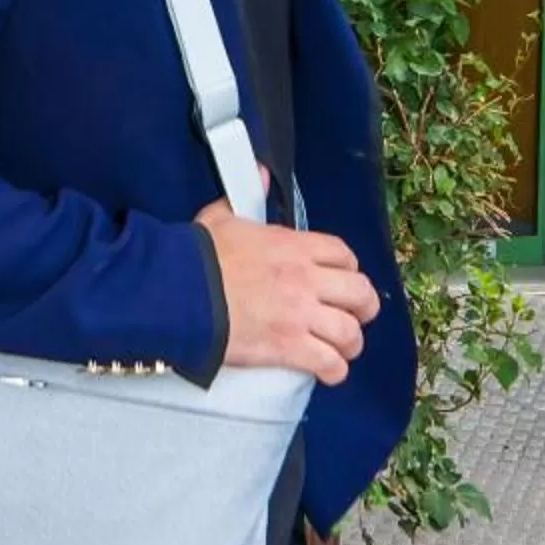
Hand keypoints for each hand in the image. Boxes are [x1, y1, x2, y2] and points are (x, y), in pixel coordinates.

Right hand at [195, 185, 380, 385]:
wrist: (181, 294)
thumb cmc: (198, 257)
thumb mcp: (222, 217)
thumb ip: (247, 196)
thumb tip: (259, 173)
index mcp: (293, 246)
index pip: (342, 254)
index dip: (350, 268)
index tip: (344, 279)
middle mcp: (305, 279)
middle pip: (359, 293)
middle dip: (364, 307)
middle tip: (356, 316)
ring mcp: (300, 315)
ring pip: (350, 332)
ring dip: (351, 343)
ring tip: (343, 350)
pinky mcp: (288, 347)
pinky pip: (329, 363)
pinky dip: (335, 370)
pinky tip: (330, 372)